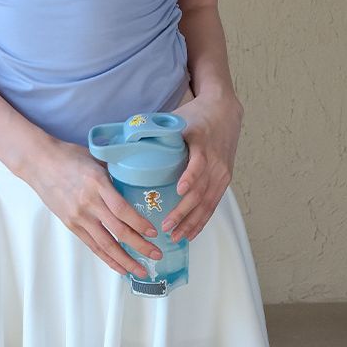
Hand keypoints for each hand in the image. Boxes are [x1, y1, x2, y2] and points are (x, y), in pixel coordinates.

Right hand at [23, 138, 164, 278]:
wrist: (39, 162)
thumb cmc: (69, 156)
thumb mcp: (96, 159)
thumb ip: (114, 174)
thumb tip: (136, 183)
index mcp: (97, 183)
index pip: (122, 209)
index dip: (139, 223)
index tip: (153, 232)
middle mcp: (88, 203)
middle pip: (118, 231)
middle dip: (140, 246)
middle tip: (156, 255)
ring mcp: (78, 216)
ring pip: (105, 244)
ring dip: (125, 260)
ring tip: (141, 271)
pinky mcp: (71, 224)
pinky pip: (92, 245)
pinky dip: (107, 258)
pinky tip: (120, 266)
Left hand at [160, 91, 243, 242]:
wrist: (224, 109)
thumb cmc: (196, 114)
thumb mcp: (176, 118)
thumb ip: (154, 130)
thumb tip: (121, 143)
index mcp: (202, 143)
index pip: (199, 163)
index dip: (190, 177)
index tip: (178, 190)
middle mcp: (216, 161)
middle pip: (201, 191)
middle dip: (184, 212)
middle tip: (165, 227)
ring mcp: (222, 172)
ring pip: (208, 203)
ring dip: (192, 222)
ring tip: (175, 237)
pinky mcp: (225, 179)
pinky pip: (214, 204)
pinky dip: (202, 220)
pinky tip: (191, 233)